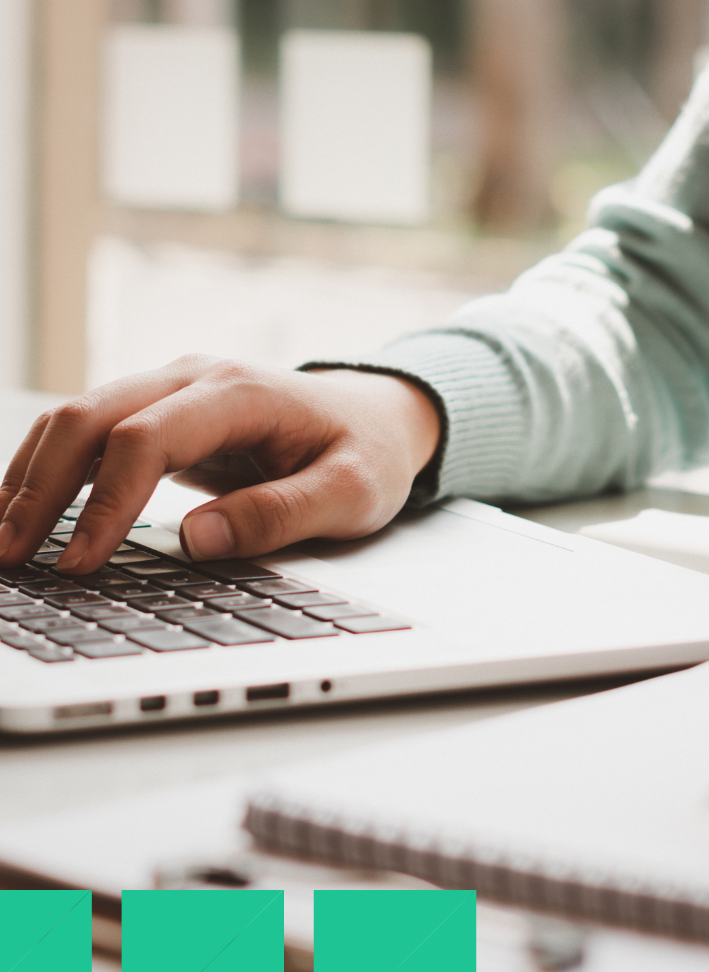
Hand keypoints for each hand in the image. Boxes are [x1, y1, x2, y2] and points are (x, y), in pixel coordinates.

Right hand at [0, 356, 441, 574]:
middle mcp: (195, 379)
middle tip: (8, 557)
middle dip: (40, 487)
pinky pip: (94, 433)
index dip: (105, 501)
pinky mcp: (165, 412)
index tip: (80, 563)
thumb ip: (280, 513)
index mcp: (240, 393)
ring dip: (32, 477)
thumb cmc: (367, 452)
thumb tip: (195, 539)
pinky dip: (53, 470)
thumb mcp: (351, 492)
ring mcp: (175, 390)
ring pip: (78, 418)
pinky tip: (29, 511)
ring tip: (1, 541)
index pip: (147, 439)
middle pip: (90, 416)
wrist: (379, 416)